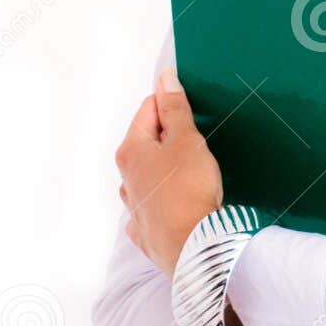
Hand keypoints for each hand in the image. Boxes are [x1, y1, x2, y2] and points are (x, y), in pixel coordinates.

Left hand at [115, 69, 222, 277]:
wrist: (193, 247)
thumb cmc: (188, 189)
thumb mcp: (186, 140)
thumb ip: (174, 108)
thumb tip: (163, 78)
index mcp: (131, 150)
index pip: (149, 109)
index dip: (173, 105)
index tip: (194, 114)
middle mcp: (126, 177)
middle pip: (148, 142)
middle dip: (172, 138)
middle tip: (200, 144)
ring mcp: (134, 206)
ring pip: (150, 175)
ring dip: (168, 169)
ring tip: (194, 175)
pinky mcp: (147, 231)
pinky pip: (153, 207)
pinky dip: (164, 200)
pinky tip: (179, 203)